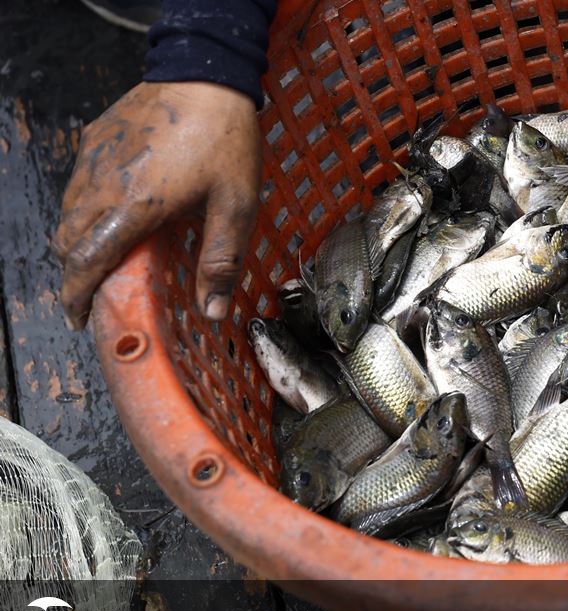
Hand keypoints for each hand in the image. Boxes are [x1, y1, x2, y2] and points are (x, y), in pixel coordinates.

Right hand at [53, 81, 260, 328]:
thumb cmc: (226, 139)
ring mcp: (93, 159)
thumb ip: (221, 260)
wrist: (206, 74)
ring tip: (105, 258)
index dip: (76, 295)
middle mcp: (101, 184)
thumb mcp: (236, 205)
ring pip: (67, 212)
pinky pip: (78, 183)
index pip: (84, 262)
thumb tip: (212, 311)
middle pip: (68, 242)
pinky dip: (84, 208)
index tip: (79, 317)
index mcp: (133, 207)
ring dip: (78, 241)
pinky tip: (115, 212)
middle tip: (97, 292)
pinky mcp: (95, 138)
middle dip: (76, 272)